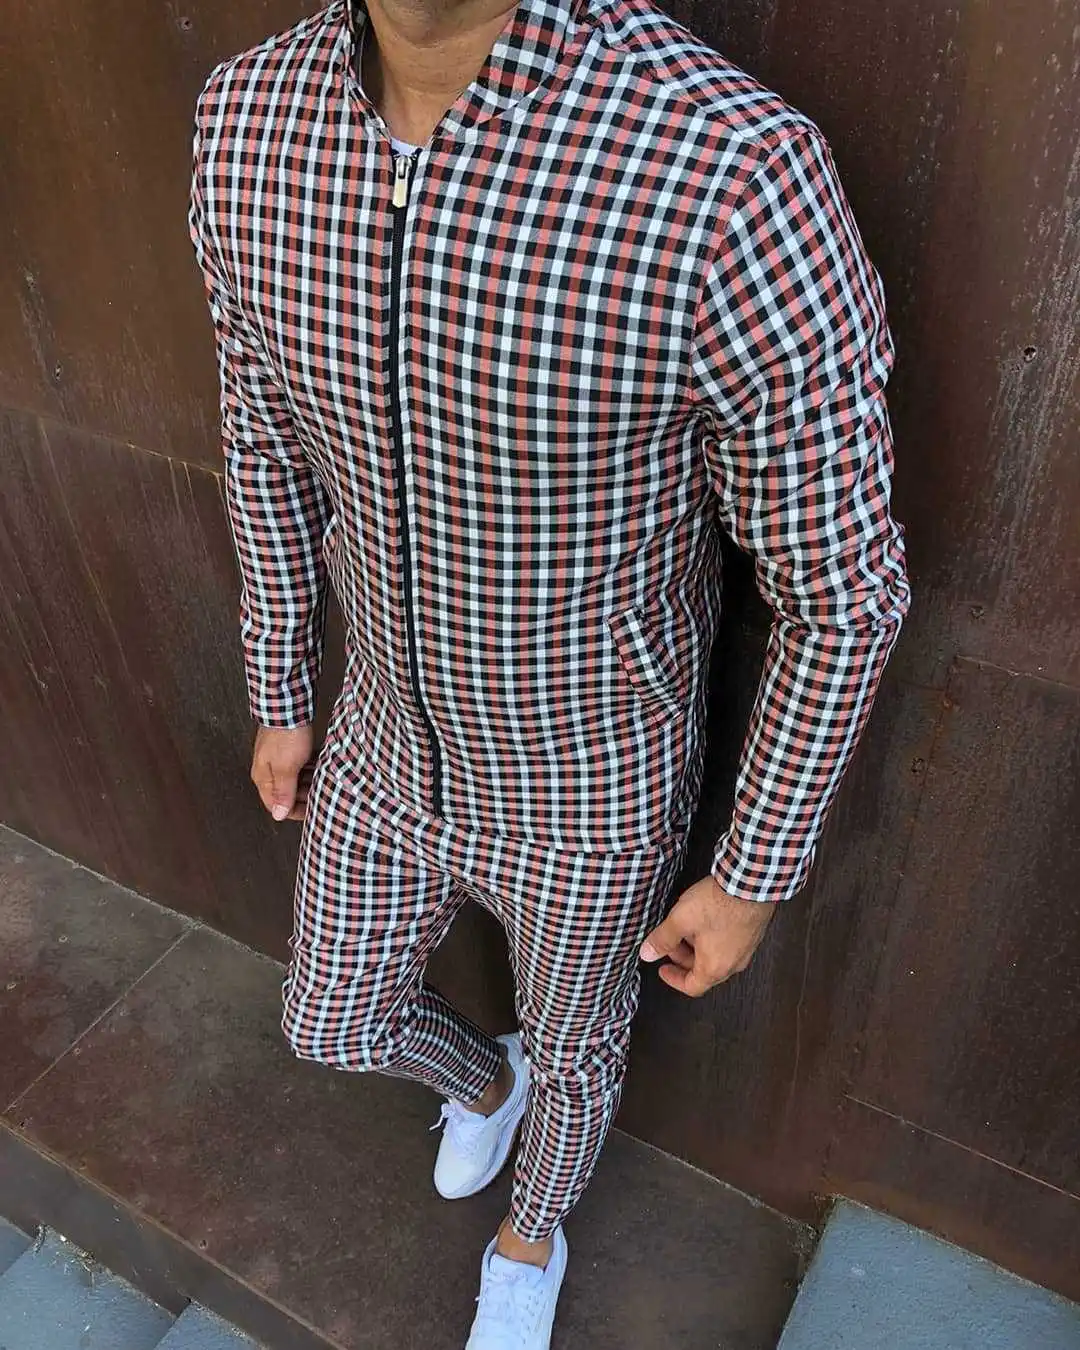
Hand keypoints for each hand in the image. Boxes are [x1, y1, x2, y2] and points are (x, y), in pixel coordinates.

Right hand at [250, 724, 314, 821]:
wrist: (288, 704)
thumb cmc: (285, 734)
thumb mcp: (286, 768)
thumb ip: (283, 792)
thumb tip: (278, 814)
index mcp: (263, 778)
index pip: (276, 806)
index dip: (294, 811)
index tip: (311, 811)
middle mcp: (267, 769)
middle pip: (285, 793)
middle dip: (303, 797)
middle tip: (320, 797)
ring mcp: (277, 758)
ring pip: (294, 779)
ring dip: (307, 783)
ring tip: (322, 783)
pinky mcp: (287, 748)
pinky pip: (299, 766)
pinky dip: (309, 769)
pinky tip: (319, 768)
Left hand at [640, 875, 775, 996]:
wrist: (751, 884)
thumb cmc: (719, 904)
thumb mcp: (680, 920)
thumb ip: (662, 939)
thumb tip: (647, 954)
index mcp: (714, 968)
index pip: (692, 987)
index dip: (673, 979)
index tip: (663, 968)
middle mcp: (733, 964)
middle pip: (704, 972)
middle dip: (683, 958)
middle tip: (671, 941)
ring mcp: (746, 950)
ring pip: (717, 957)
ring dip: (698, 947)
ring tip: (687, 926)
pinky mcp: (752, 934)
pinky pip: (729, 945)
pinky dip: (714, 939)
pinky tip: (706, 919)